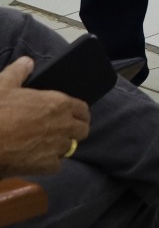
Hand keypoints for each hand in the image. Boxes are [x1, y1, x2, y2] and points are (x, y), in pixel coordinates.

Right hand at [0, 57, 90, 176]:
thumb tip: (27, 62)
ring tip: (47, 144)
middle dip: (74, 130)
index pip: (83, 109)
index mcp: (59, 103)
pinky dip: (49, 163)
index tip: (72, 115)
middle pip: (82, 130)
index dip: (78, 113)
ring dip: (61, 146)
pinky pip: (57, 165)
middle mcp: (64, 125)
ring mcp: (58, 146)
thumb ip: (19, 72)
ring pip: (70, 148)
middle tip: (60, 131)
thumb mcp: (4, 85)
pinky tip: (38, 159)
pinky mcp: (47, 165)